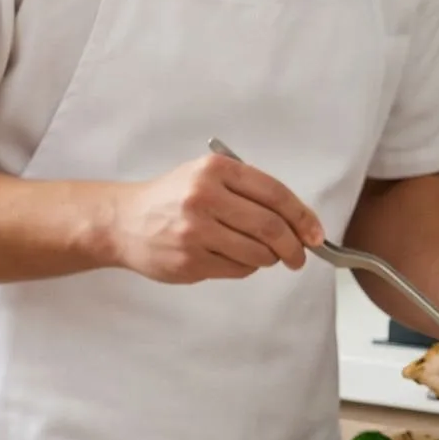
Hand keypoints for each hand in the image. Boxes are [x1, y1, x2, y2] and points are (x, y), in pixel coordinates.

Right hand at [110, 153, 325, 282]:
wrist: (123, 222)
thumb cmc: (170, 199)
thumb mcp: (204, 176)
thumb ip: (247, 191)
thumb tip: (297, 223)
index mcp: (214, 170)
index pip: (275, 194)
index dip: (302, 217)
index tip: (315, 234)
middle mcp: (204, 197)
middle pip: (270, 227)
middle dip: (293, 246)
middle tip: (299, 256)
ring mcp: (195, 232)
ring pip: (257, 253)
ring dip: (269, 259)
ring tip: (263, 256)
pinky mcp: (189, 260)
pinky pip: (236, 269)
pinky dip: (246, 267)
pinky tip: (233, 258)